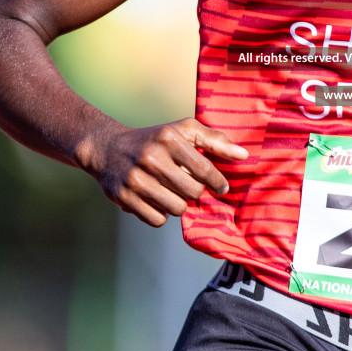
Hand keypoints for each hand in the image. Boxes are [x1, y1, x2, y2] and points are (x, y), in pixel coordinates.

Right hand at [86, 117, 246, 226]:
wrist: (106, 148)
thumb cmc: (155, 140)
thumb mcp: (183, 130)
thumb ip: (215, 140)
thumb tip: (244, 155)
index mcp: (169, 139)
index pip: (204, 169)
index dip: (217, 182)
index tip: (221, 188)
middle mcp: (151, 158)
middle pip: (192, 192)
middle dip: (194, 191)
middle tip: (187, 185)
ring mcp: (135, 179)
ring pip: (176, 209)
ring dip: (178, 204)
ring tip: (171, 191)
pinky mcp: (123, 197)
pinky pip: (157, 220)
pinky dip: (161, 214)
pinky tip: (156, 199)